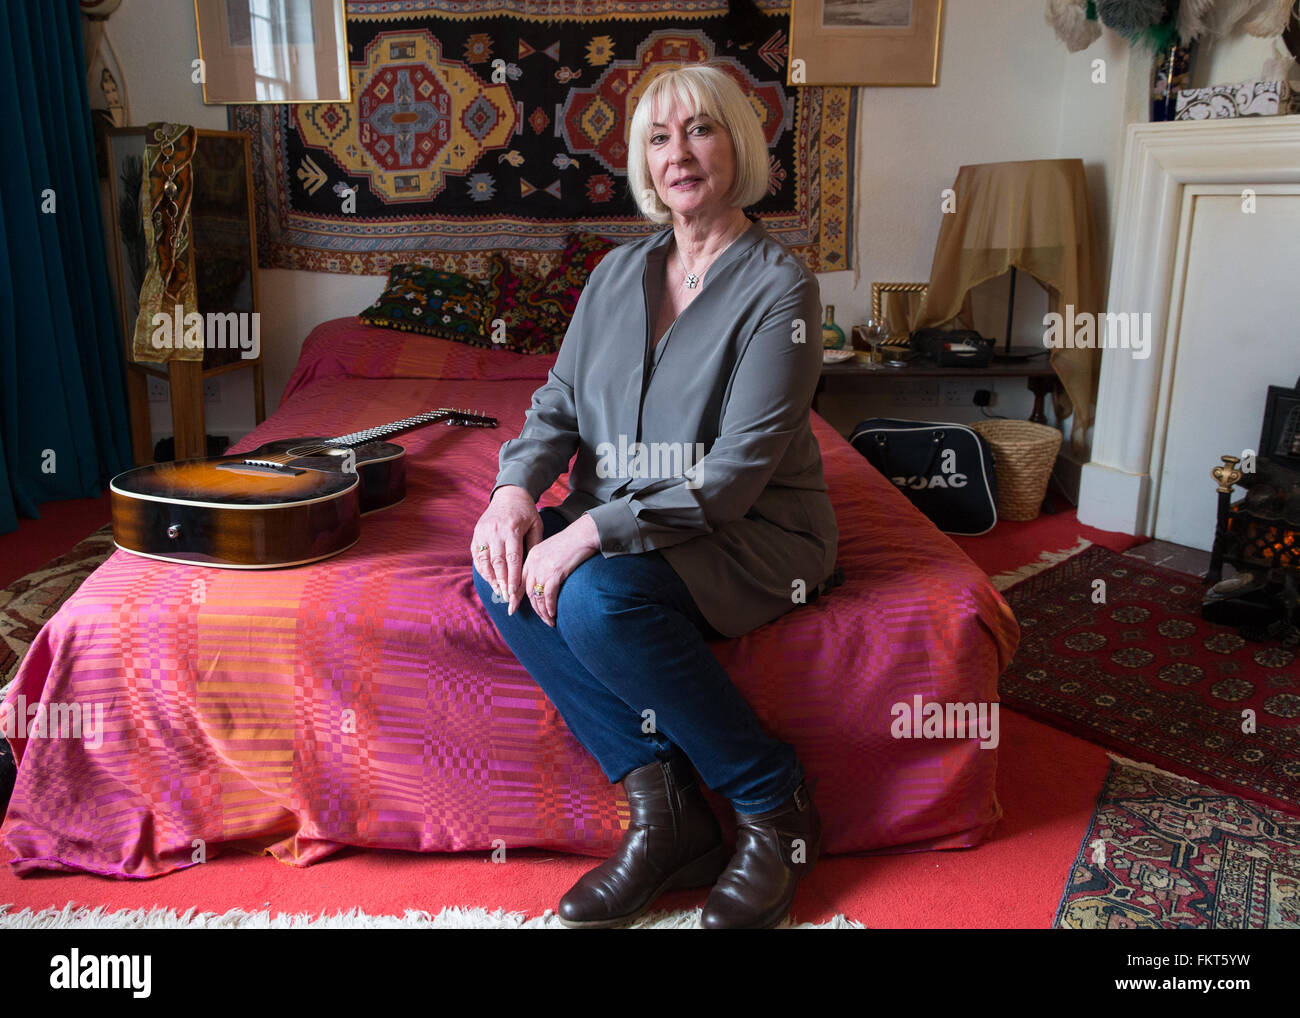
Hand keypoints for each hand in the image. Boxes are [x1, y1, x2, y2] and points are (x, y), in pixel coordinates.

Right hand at [471, 485, 543, 614]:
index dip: (512, 578)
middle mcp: (495, 531)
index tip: (514, 594)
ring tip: (498, 591)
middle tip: (507, 598)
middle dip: (501, 582)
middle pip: (497, 563)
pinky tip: (489, 579)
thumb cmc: (526, 512)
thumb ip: (534, 545)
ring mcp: (483, 532)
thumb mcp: (536, 525)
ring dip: (490, 578)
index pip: (512, 559)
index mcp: (512, 529)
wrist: (509, 495)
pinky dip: (482, 569)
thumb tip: (532, 569)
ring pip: (484, 561)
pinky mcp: (476, 533)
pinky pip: (476, 555)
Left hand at [521, 514, 600, 626]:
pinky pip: (548, 596)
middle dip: (533, 608)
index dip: (515, 596)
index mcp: (532, 556)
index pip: (519, 580)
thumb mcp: (552, 550)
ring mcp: (543, 568)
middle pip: (528, 591)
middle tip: (540, 618)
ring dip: (542, 611)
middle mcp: (534, 563)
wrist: (584, 534)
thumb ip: (544, 563)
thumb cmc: (573, 542)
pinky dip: (550, 607)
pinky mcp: (555, 573)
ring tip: (549, 620)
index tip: (512, 607)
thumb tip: (544, 580)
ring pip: (537, 596)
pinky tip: (553, 614)